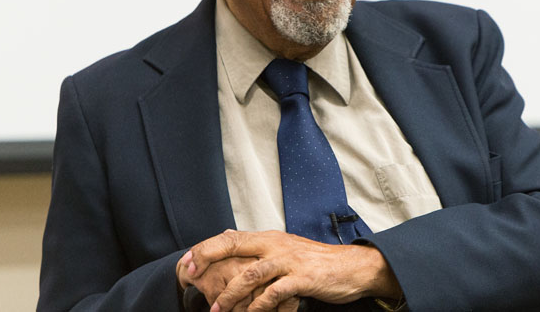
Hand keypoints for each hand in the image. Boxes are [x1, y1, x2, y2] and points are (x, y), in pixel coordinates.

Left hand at [184, 229, 400, 311]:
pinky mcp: (301, 278)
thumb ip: (258, 245)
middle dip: (209, 258)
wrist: (351, 267)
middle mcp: (276, 245)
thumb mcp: (285, 247)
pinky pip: (273, 294)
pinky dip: (258, 306)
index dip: (207, 247)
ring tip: (216, 309)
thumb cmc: (315, 262)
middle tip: (190, 273)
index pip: (232, 237)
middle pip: (235, 245)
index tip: (188, 259)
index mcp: (270, 237)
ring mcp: (289, 261)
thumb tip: (228, 235)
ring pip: (250, 274)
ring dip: (230, 294)